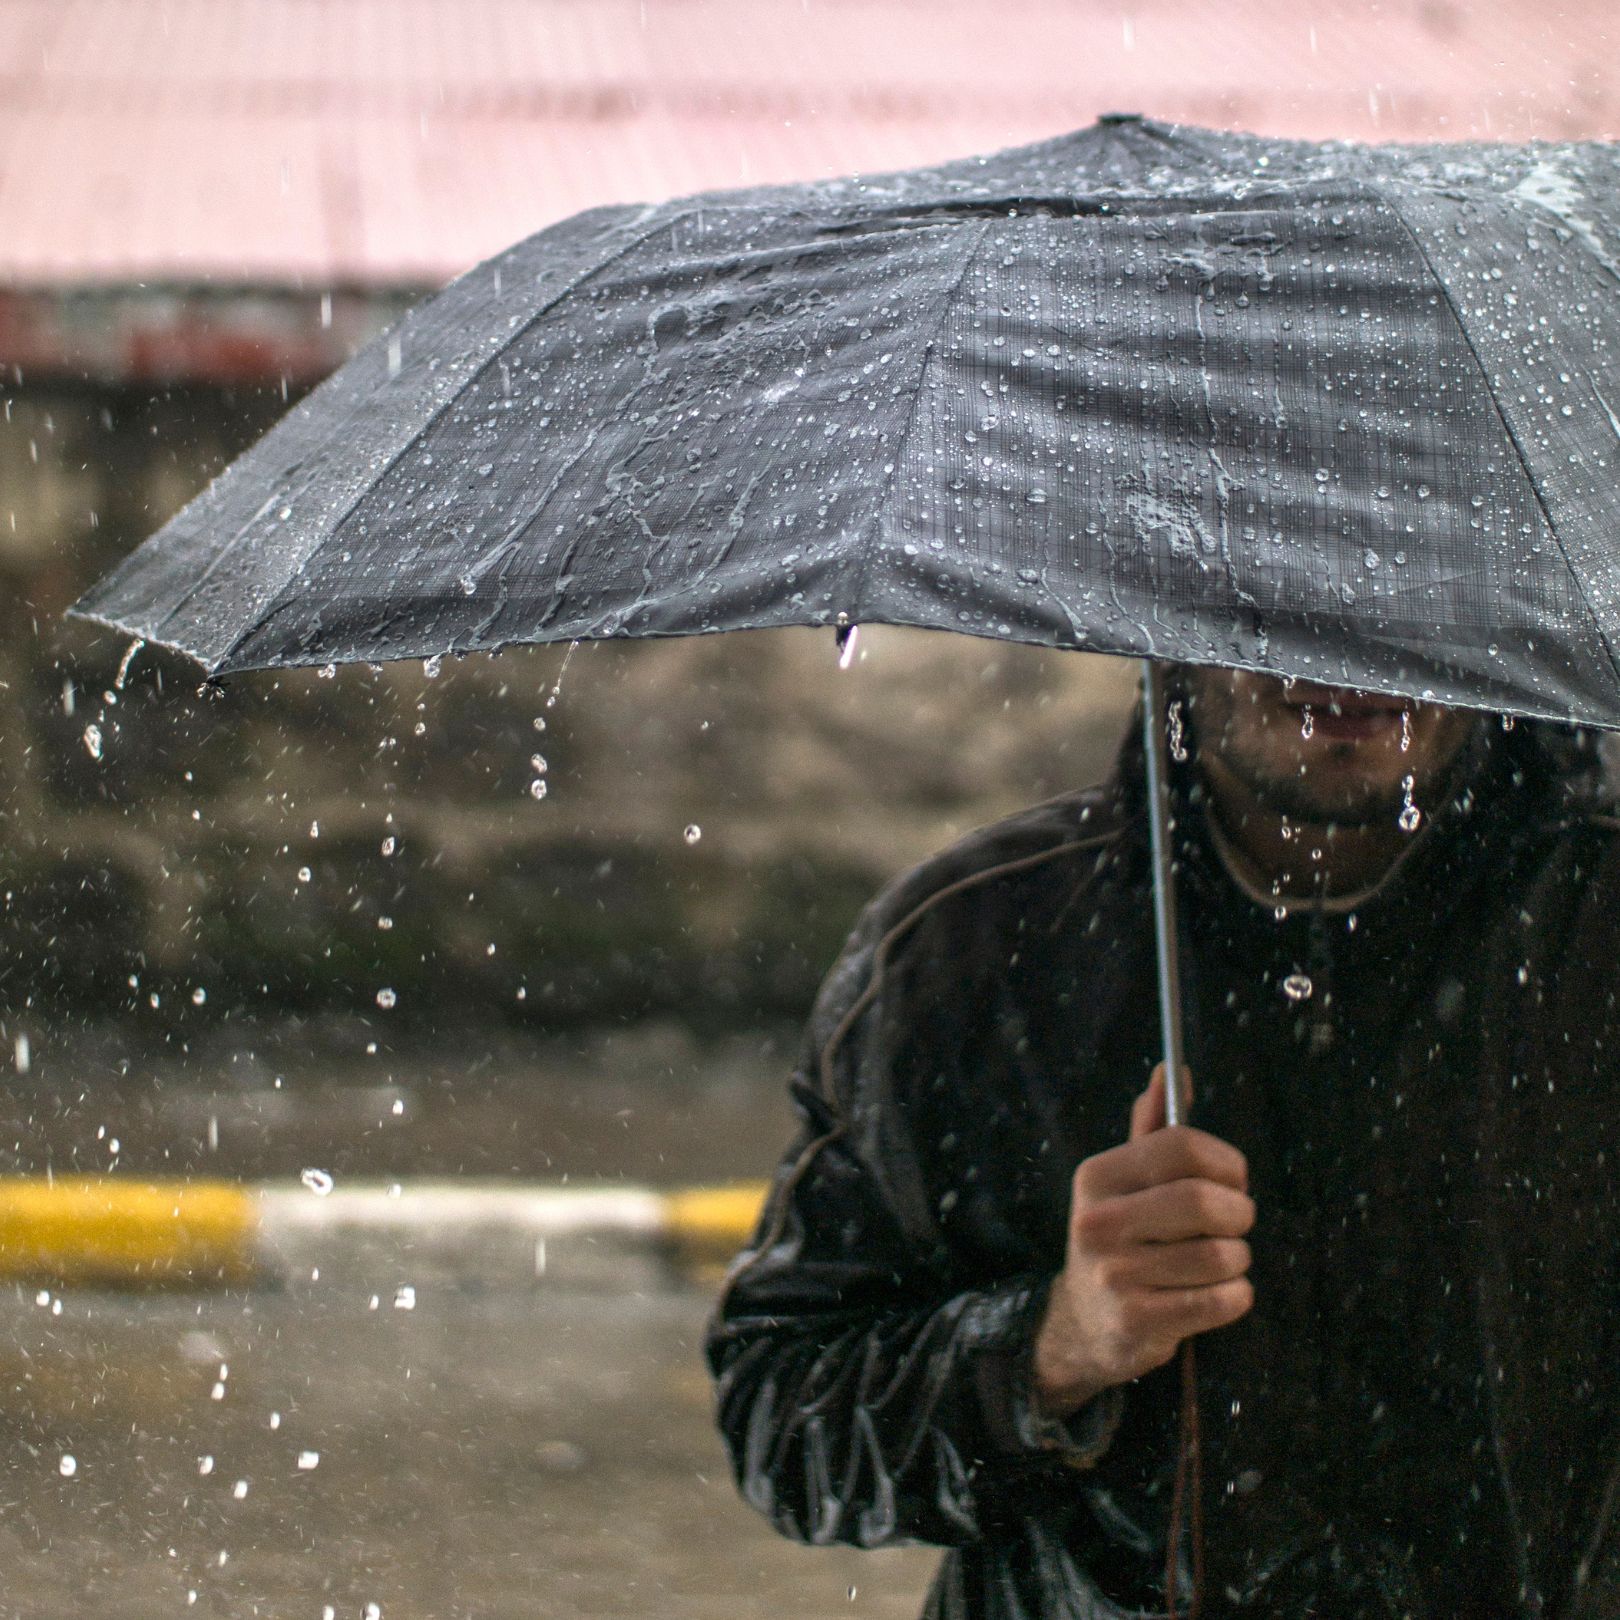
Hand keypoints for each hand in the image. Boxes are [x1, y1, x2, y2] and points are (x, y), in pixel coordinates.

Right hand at [1031, 1064, 1254, 1416]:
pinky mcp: (1137, 1321)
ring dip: (1237, 1260)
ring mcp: (1114, 1274)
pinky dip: (1235, 1296)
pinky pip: (1221, 1301)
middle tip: (1234, 1223)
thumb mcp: (1126, 1182)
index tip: (1233, 1180)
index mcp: (1097, 1176)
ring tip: (1220, 1262)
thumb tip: (1169, 1070)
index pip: (1182, 1146)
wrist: (1085, 1321)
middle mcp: (1098, 1221)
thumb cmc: (1122, 1238)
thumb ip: (1151, 1129)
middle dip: (1238, 1213)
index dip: (1227, 1162)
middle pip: (1204, 1200)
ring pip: (1221, 1255)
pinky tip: (1216, 1294)